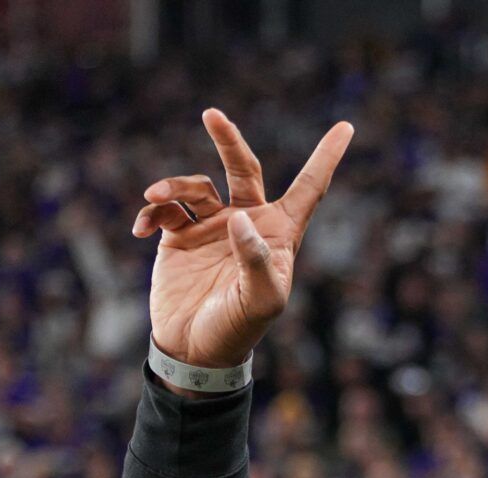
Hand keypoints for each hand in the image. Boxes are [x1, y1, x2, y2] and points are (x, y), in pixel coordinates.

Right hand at [135, 108, 353, 371]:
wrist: (194, 353)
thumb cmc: (237, 331)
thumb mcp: (258, 303)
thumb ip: (254, 260)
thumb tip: (238, 218)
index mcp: (278, 234)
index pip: (309, 189)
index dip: (327, 158)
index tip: (346, 127)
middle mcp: (246, 223)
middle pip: (243, 169)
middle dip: (229, 141)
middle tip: (212, 115)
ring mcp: (211, 227)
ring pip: (196, 187)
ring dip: (173, 186)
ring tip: (155, 197)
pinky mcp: (180, 238)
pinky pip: (166, 210)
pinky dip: (152, 213)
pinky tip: (141, 229)